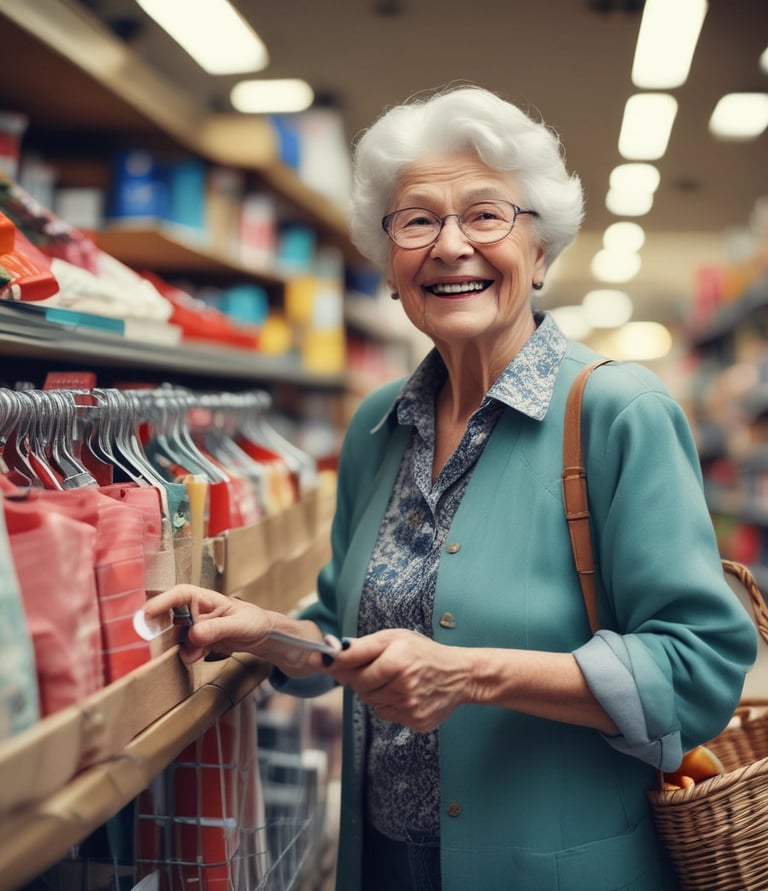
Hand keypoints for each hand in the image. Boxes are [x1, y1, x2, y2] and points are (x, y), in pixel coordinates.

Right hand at [144, 584, 273, 664]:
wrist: (261, 635)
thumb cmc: (252, 621)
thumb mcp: (238, 624)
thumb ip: (216, 628)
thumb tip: (193, 635)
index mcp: (203, 598)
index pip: (178, 595)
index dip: (160, 602)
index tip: (146, 614)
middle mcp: (194, 611)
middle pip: (168, 616)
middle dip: (160, 630)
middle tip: (156, 644)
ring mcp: (193, 627)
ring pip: (173, 636)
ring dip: (175, 647)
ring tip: (191, 651)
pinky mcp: (196, 641)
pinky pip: (184, 649)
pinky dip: (187, 655)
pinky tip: (199, 655)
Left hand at [326, 629, 468, 732]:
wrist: (459, 675)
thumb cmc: (424, 652)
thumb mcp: (395, 638)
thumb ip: (364, 645)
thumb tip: (334, 651)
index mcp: (396, 659)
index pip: (352, 665)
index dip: (336, 664)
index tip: (321, 660)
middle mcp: (402, 684)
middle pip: (359, 686)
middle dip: (359, 677)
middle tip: (373, 668)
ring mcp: (409, 705)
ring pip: (370, 701)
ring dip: (374, 691)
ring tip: (393, 679)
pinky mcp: (415, 721)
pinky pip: (385, 714)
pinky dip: (387, 704)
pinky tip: (403, 693)